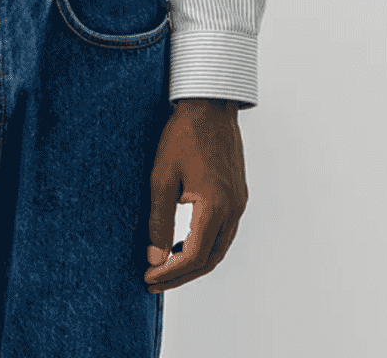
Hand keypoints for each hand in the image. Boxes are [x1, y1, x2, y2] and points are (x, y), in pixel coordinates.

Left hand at [143, 98, 246, 292]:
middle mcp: (233, 209)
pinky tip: (182, 243)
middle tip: (153, 281)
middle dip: (181, 275)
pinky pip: (223, 231)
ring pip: (219, 247)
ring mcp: (239, 203)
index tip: (147, 277)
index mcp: (215, 206)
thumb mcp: (162, 177)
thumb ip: (158, 219)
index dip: (170, 273)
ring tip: (165, 266)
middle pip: (210, 259)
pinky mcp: (237, 195)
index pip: (194, 256)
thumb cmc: (183, 136)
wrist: (209, 105)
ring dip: (194, 262)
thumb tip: (154, 256)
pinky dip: (204, 245)